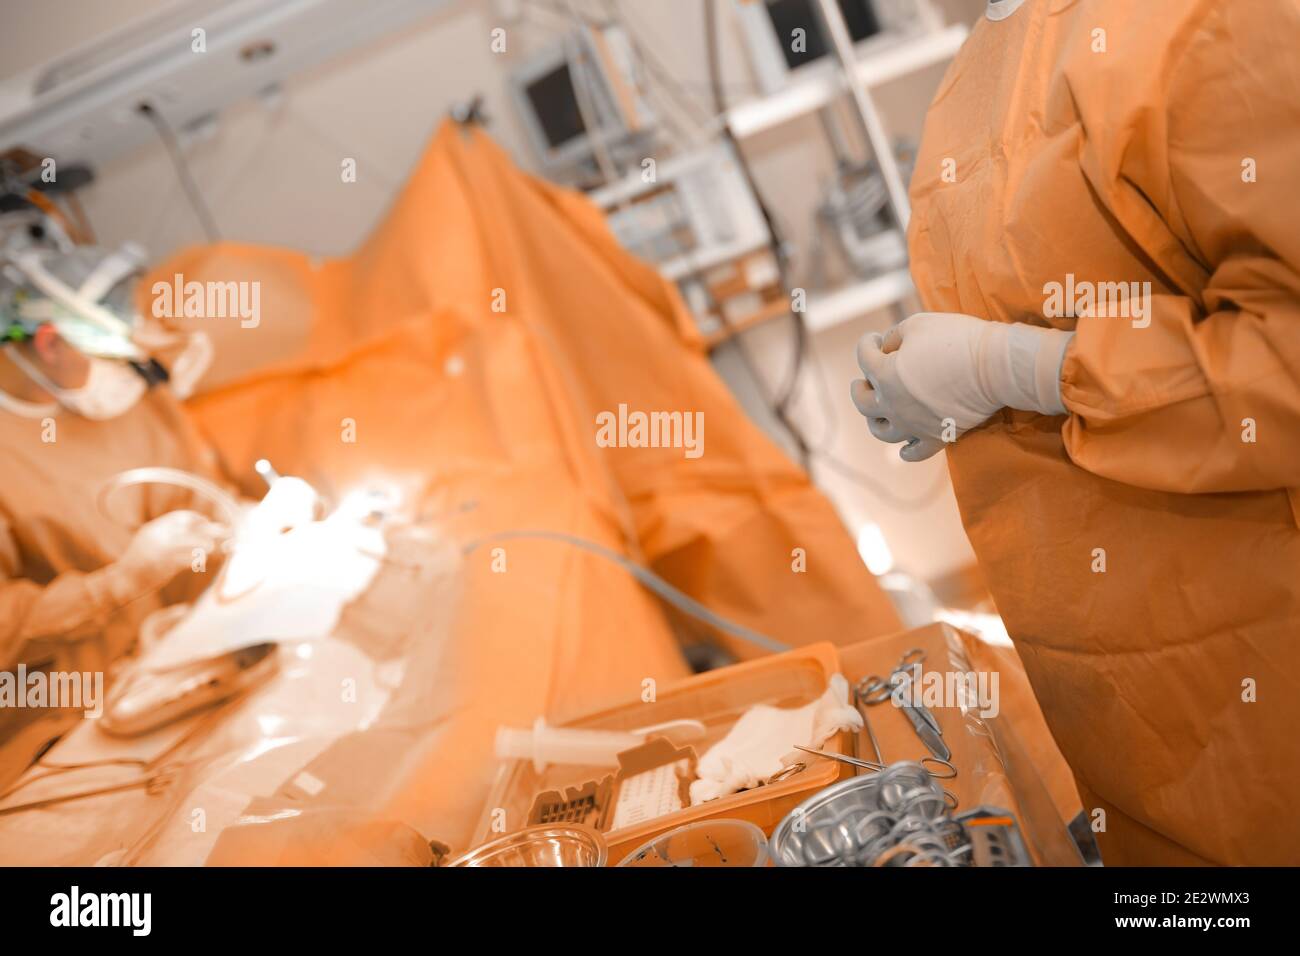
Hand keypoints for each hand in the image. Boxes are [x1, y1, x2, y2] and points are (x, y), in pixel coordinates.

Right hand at [116, 510, 227, 590]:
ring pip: (192, 543)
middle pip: (190, 528)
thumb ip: (172, 538)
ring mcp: (159, 550)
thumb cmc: (140, 566)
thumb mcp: (153, 545)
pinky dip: (197, 560)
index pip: (181, 517)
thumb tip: (197, 535)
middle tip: (226, 532)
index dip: (199, 520)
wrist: (121, 583)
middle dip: (211, 530)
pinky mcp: (162, 566)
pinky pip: (186, 560)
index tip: (209, 525)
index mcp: (155, 529)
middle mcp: (157, 536)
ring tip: (215, 548)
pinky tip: (203, 561)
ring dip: (207, 545)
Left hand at [851, 312, 1073, 460]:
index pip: (863, 358)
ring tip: (876, 413)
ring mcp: (913, 425)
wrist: (994, 367)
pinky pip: (915, 453)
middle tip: (863, 381)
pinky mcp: (936, 437)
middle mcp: (892, 405)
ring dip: (875, 421)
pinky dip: (907, 451)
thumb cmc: (956, 339)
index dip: (866, 344)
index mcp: (885, 375)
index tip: (873, 339)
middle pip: (863, 401)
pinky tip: (903, 450)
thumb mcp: (918, 324)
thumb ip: (894, 335)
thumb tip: (886, 346)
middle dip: (860, 388)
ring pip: (881, 431)